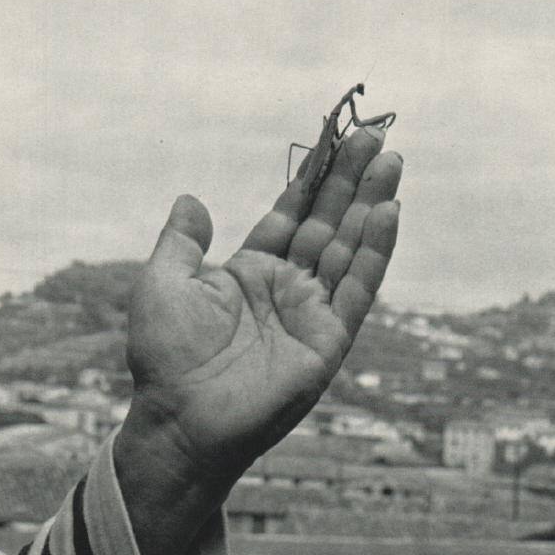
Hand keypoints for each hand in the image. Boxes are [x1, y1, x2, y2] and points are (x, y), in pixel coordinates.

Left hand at [115, 127, 400, 553]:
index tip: (333, 139)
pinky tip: (389, 213)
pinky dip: (375, 251)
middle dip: (351, 180)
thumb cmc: (165, 354)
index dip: (312, 178)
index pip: (290, 214)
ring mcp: (310, 313)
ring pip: (349, 247)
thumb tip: (190, 198)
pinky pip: (357, 289)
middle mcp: (286, 287)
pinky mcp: (329, 341)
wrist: (180, 417)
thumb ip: (183, 240)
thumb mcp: (163, 282)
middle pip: (328, 222)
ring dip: (371, 204)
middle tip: (376, 136)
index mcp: (251, 271)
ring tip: (391, 160)